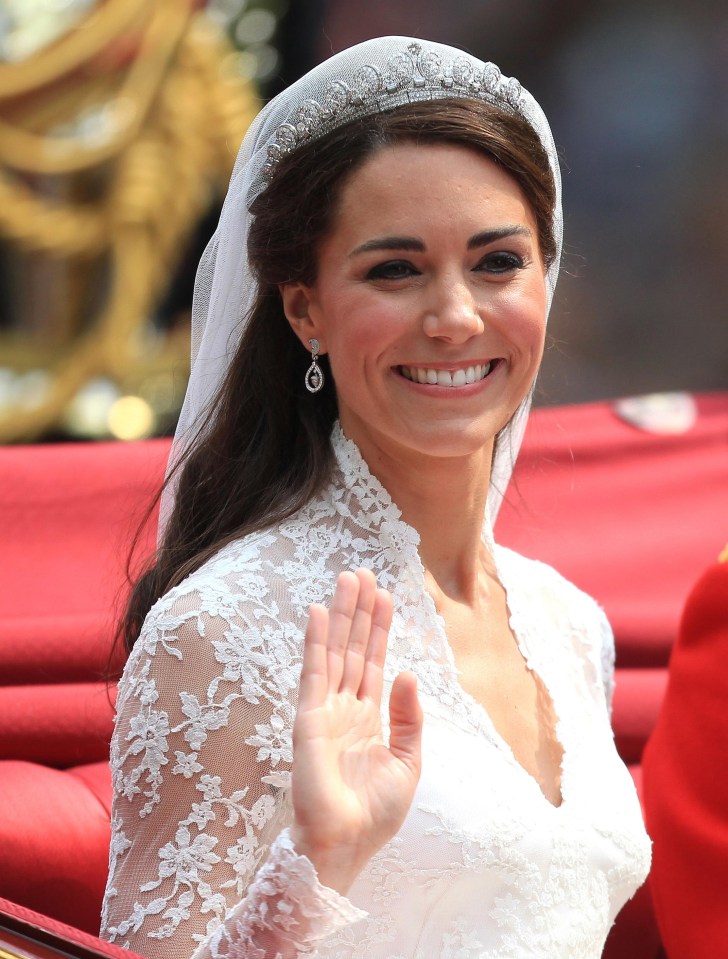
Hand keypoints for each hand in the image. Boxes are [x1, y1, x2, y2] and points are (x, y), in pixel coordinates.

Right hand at [290, 569, 422, 893]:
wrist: (346, 847)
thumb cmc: (374, 815)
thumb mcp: (408, 763)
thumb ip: (409, 718)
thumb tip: (406, 672)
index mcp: (367, 719)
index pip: (372, 662)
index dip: (378, 629)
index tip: (385, 594)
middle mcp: (344, 708)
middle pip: (353, 648)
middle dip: (359, 611)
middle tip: (363, 571)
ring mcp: (324, 710)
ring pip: (336, 651)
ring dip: (342, 615)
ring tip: (348, 578)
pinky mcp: (308, 719)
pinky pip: (313, 672)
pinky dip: (316, 641)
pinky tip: (319, 612)